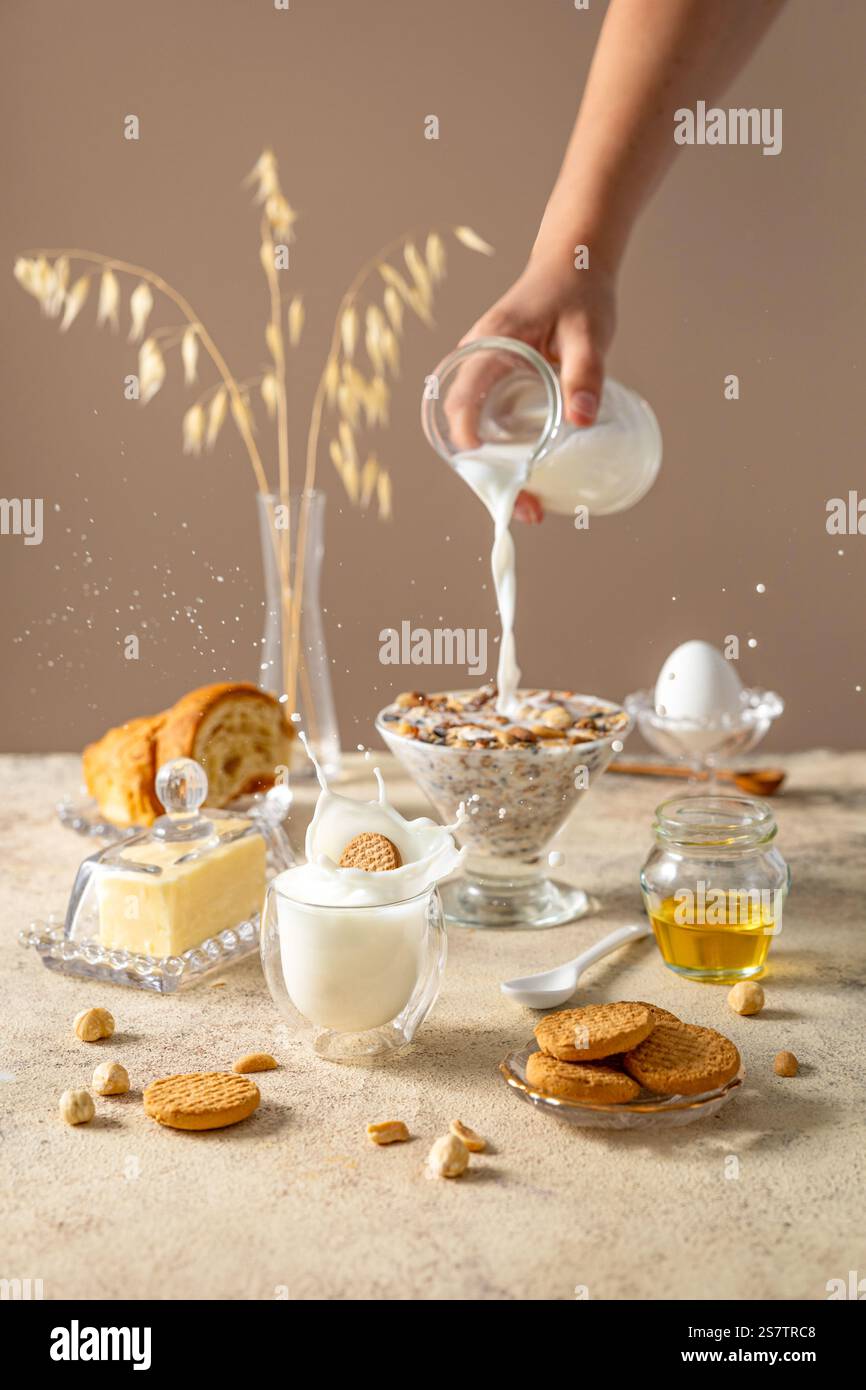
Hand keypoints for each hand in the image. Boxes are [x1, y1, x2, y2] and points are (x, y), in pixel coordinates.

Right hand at [460, 256, 616, 520]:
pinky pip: (492, 421)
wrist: (572, 260)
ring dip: (498, 470)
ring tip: (531, 504)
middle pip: (465, 427)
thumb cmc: (578, 289)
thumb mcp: (590, 331)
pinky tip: (534, 474)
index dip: (470, 443)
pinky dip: (507, 453)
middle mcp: (478, 361)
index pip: (462, 401)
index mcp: (490, 345)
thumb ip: (586, 373)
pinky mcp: (498, 380)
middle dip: (489, 474)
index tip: (494, 477)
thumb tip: (581, 419)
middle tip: (524, 508)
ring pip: (477, 430)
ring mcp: (485, 372)